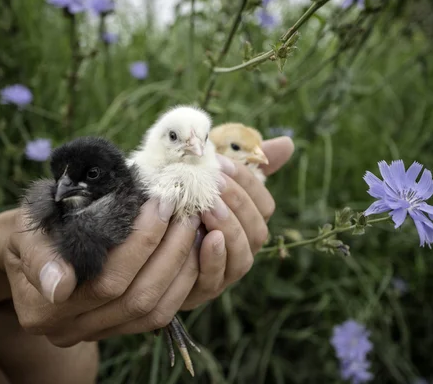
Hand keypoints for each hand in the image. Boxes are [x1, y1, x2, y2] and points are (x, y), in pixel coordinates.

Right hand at [0, 198, 201, 346]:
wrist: (31, 246)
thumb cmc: (32, 228)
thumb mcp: (25, 229)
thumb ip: (37, 254)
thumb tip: (59, 286)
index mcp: (42, 309)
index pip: (106, 281)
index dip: (141, 243)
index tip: (159, 204)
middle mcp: (68, 331)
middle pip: (136, 297)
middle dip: (169, 249)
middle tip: (182, 210)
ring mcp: (96, 334)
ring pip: (154, 311)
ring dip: (182, 266)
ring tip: (191, 225)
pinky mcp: (119, 330)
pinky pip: (160, 315)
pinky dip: (182, 282)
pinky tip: (191, 249)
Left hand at [180, 136, 294, 309]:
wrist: (145, 242)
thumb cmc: (181, 203)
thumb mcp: (206, 180)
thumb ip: (243, 164)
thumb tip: (288, 143)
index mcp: (248, 222)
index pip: (264, 204)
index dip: (247, 183)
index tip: (220, 163)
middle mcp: (243, 248)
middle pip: (257, 229)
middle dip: (238, 203)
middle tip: (213, 183)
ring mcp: (225, 272)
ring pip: (242, 255)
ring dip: (228, 228)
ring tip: (209, 208)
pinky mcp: (203, 289)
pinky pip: (216, 277)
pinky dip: (215, 258)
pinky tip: (207, 238)